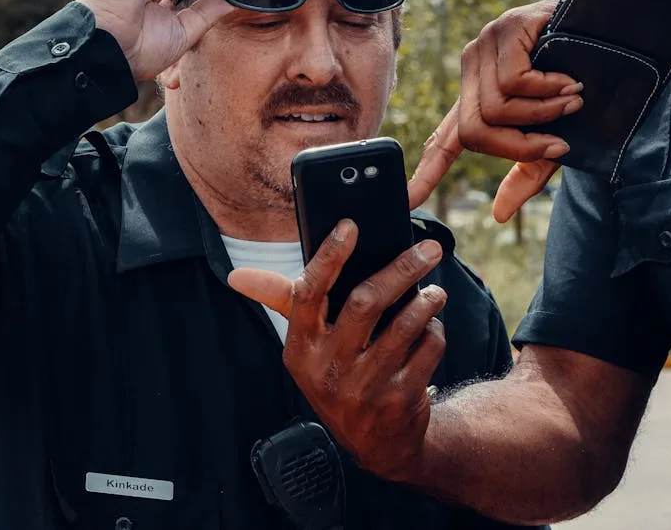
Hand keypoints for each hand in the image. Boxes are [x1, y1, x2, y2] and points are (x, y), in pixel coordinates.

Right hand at [228, 220, 447, 482]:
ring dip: (426, 302)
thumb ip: (282, 302)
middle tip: (429, 249)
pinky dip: (434, 333)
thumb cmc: (338, 375)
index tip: (350, 226)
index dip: (328, 257)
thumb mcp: (307, 347)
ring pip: (404, 326)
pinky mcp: (398, 400)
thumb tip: (236, 276)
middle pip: (365, 302)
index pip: (308, 293)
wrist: (378, 444)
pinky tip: (431, 330)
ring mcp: (364, 387)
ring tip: (435, 291)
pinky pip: (426, 350)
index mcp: (300, 348)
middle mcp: (327, 368)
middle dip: (401, 269)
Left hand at [406, 0, 582, 220]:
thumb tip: (499, 215)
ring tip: (574, 100)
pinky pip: (513, 82)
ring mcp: (485, 46)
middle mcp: (474, 70)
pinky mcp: (505, 29)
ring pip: (495, 108)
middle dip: (518, 146)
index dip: (428, 171)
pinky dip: (547, 90)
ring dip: (543, 114)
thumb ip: (527, 168)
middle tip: (559, 144)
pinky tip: (569, 81)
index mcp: (480, 97)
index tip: (410, 200)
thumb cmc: (585, 80)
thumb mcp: (556, 132)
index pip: (445, 139)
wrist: (615, 30)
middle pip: (473, 130)